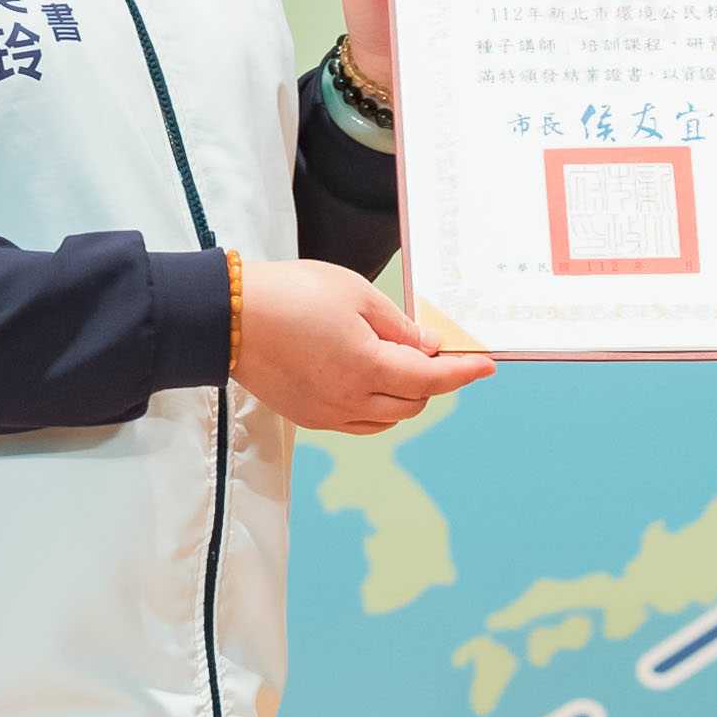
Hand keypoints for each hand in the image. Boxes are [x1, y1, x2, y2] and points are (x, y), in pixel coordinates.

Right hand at [235, 261, 493, 435]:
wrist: (230, 317)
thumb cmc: (292, 295)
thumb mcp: (356, 294)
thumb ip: (398, 326)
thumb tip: (426, 348)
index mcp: (366, 368)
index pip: (431, 379)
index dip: (463, 373)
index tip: (487, 366)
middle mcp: (350, 400)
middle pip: (413, 403)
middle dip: (432, 380)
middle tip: (431, 349)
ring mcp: (328, 414)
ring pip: (388, 417)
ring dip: (405, 395)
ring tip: (397, 360)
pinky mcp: (309, 418)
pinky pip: (359, 421)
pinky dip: (377, 406)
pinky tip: (370, 379)